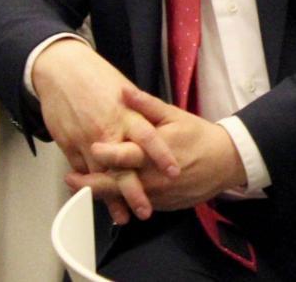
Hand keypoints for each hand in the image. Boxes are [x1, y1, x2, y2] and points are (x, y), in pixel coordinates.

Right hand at [31, 39, 179, 222]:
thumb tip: (156, 129)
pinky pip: (81, 170)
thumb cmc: (96, 78)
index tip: (173, 172)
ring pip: (100, 174)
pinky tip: (96, 199)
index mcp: (126, 113)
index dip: (161, 155)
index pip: (148, 138)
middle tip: (145, 209)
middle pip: (123, 165)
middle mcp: (107, 129)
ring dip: (110, 197)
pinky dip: (89, 185)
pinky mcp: (69, 144)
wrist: (62, 70)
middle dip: (134, 190)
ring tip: (122, 216)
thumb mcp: (125, 92)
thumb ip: (140, 113)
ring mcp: (86, 139)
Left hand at [71, 88, 245, 212]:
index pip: (124, 156)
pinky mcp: (161, 203)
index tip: (90, 148)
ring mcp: (156, 194)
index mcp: (153, 154)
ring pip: (123, 198)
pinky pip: (136, 203)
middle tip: (70, 179)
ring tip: (81, 188)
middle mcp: (152, 177)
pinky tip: (110, 193)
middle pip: (115, 184)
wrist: (226, 162)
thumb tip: (124, 91)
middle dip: (89, 183)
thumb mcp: (175, 116)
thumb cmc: (199, 136)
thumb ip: (146, 106)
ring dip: (101, 193)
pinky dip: (121, 199)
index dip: (105, 154)